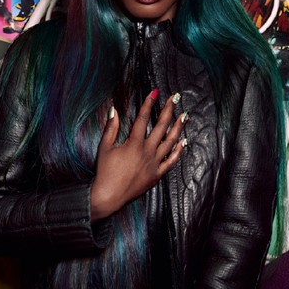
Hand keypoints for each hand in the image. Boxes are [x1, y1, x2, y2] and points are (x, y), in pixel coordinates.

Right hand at [90, 90, 187, 219]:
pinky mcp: (157, 174)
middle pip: (161, 127)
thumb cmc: (105, 172)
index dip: (149, 104)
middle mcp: (147, 152)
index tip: (155, 92)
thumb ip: (111, 128)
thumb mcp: (104, 147)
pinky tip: (184, 141)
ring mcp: (154, 163)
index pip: (143, 119)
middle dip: (169, 110)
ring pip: (170, 142)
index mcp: (133, 144)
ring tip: (184, 115)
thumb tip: (114, 110)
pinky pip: (171, 161)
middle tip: (176, 98)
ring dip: (178, 127)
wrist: (109, 196)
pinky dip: (179, 150)